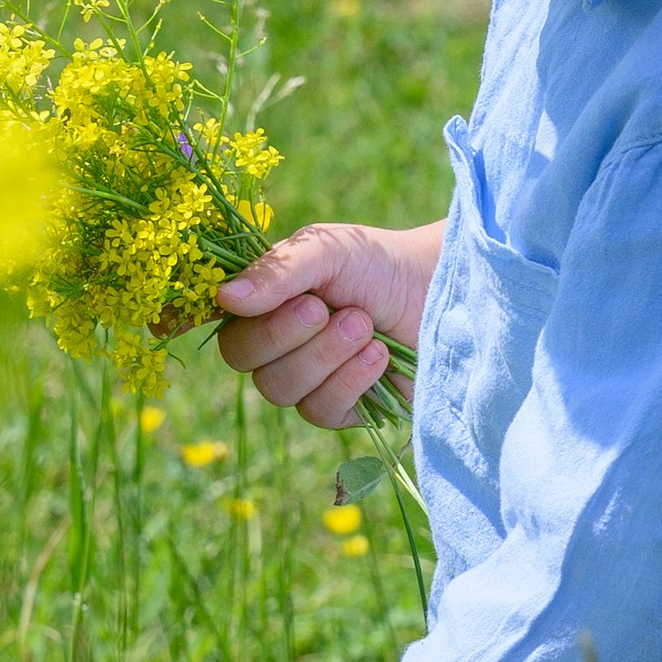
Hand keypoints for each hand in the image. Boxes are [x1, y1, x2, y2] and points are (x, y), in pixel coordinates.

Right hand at [216, 216, 446, 428]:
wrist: (436, 292)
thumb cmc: (378, 264)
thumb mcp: (328, 250)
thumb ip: (278, 270)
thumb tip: (225, 297)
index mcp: (262, 305)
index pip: (225, 330)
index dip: (243, 324)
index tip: (281, 303)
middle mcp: (276, 346)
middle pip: (244, 361)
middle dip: (289, 335)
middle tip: (332, 309)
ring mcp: (307, 381)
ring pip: (282, 390)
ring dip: (326, 355)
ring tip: (364, 326)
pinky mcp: (342, 409)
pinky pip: (322, 410)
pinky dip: (351, 380)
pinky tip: (378, 356)